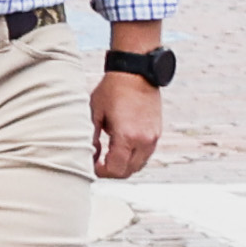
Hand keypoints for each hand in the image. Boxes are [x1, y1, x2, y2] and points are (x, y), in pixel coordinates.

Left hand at [90, 63, 162, 185]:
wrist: (136, 73)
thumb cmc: (112, 91)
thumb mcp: (94, 114)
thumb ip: (91, 138)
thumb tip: (89, 156)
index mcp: (127, 137)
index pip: (115, 170)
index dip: (101, 172)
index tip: (90, 166)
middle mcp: (144, 140)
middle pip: (128, 171)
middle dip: (111, 172)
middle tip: (96, 164)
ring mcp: (153, 137)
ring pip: (139, 165)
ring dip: (123, 165)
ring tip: (107, 156)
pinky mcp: (157, 133)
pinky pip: (146, 154)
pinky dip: (133, 157)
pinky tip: (119, 148)